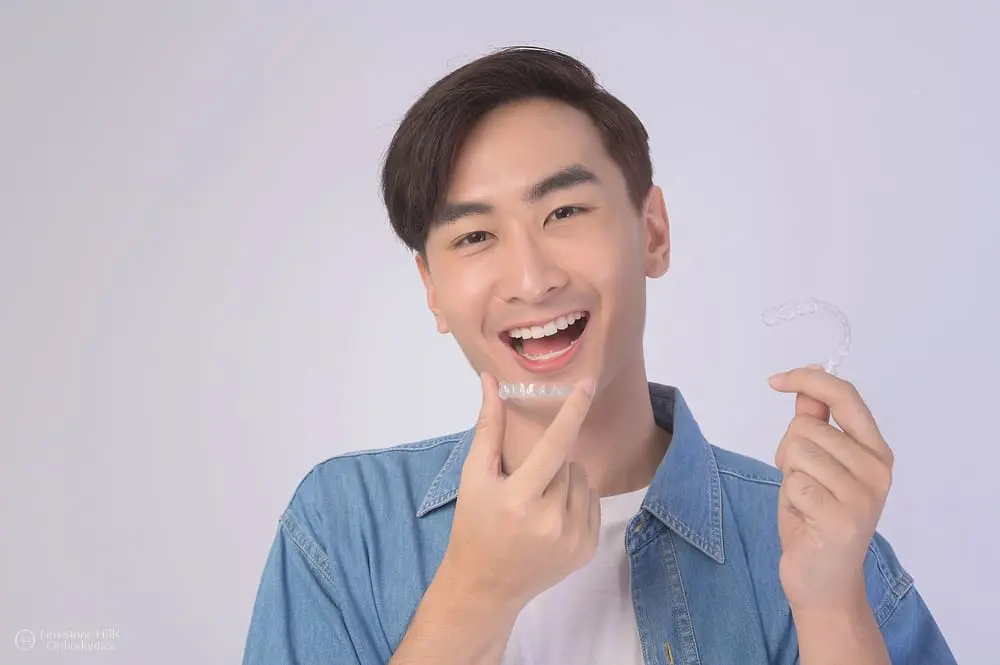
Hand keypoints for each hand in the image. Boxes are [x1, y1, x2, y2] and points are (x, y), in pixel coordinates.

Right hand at [438, 372, 600, 613]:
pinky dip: (576, 502)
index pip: (554, 445)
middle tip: (524, 488)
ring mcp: (573, 538)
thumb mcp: (474, 477)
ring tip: (537, 504)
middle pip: (567, 463)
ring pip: (583, 481)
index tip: (589, 384)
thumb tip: (491, 381)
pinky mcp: (587, 550)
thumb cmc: (474, 526)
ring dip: (565, 482)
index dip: (572, 411)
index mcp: (519, 499)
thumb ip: (488, 428)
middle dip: (549, 466)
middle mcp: (551, 520)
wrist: (485, 586)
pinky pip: (593, 503)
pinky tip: (551, 519)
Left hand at [768, 365, 894, 613]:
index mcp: (875, 451)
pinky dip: (790, 498)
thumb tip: (805, 384)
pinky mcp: (843, 518)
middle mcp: (877, 469)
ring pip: (798, 451)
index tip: (776, 380)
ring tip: (806, 501)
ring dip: (789, 475)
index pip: (845, 396)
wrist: (823, 580)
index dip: (809, 380)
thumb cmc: (815, 519)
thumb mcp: (813, 465)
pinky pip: (794, 483)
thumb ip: (814, 424)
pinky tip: (806, 519)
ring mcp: (863, 494)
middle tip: (803, 484)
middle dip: (789, 451)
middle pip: (806, 427)